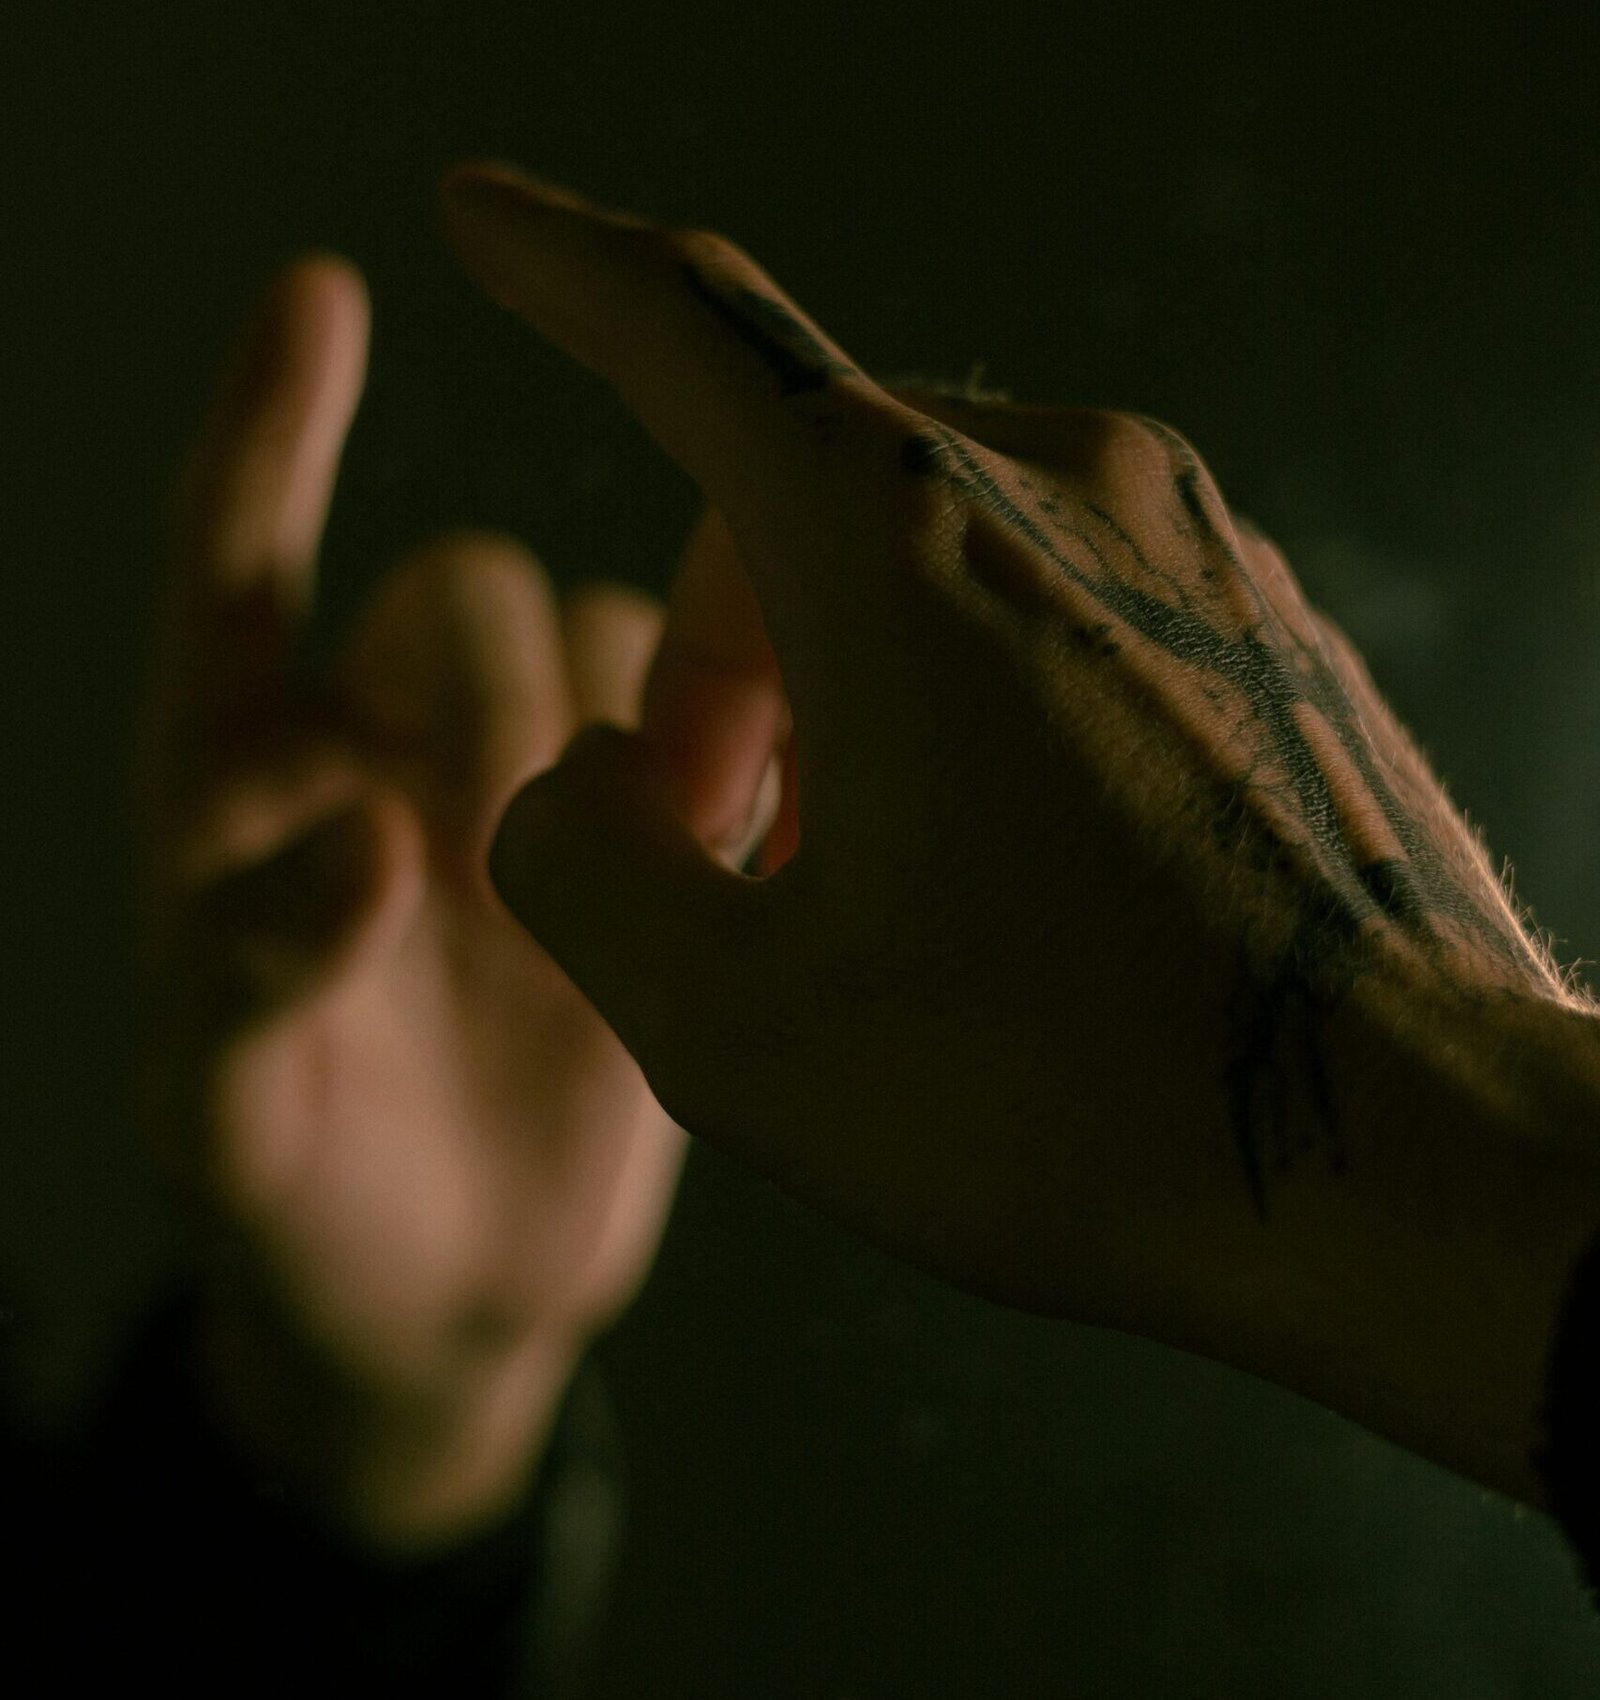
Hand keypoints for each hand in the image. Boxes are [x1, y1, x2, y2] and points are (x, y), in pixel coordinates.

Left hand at [129, 257, 778, 1546]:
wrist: (446, 1301)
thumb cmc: (302, 1214)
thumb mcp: (224, 1134)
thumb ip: (246, 987)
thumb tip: (363, 837)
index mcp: (245, 792)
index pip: (234, 571)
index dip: (270, 433)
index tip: (319, 296)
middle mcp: (394, 760)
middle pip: (467, 590)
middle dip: (510, 675)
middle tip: (567, 816)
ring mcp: (534, 801)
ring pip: (607, 645)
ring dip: (655, 709)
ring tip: (686, 840)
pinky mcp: (653, 853)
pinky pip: (709, 733)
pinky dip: (748, 750)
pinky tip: (765, 832)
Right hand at [436, 163, 1599, 1504]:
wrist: (1407, 1167)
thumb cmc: (1069, 1104)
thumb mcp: (734, 1028)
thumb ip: (576, 865)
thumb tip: (579, 780)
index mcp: (901, 547)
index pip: (680, 331)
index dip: (555, 263)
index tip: (482, 216)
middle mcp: (1060, 491)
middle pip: (788, 499)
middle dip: (710, 657)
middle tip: (718, 845)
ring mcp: (1188, 547)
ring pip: (918, 549)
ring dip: (837, 685)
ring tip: (862, 884)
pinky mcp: (1260, 620)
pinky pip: (1045, 598)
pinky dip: (959, 692)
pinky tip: (994, 867)